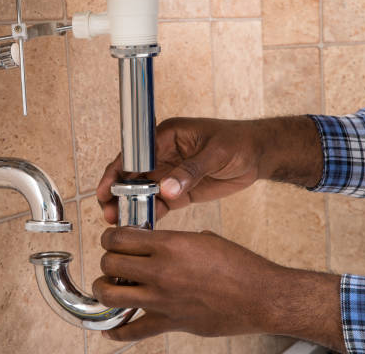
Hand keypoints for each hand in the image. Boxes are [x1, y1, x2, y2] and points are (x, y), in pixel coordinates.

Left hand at [93, 227, 343, 351]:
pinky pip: (133, 331)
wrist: (261, 296)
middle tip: (112, 260)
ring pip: (110, 295)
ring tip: (108, 286)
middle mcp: (160, 271)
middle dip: (106, 260)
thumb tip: (154, 245)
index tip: (112, 239)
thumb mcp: (202, 240)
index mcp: (169, 244)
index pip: (119, 238)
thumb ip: (173, 241)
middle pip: (109, 263)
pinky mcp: (169, 322)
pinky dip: (117, 332)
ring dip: (103, 289)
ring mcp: (162, 299)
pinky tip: (110, 328)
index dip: (110, 237)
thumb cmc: (238, 265)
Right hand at [97, 117, 321, 223]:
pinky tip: (143, 227)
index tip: (105, 190)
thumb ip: (190, 171)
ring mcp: (170, 174)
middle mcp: (162, 155)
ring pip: (142, 192)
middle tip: (109, 214)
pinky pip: (159, 203)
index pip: (133, 154)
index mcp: (166, 136)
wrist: (259, 155)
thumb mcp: (216, 153)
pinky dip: (150, 214)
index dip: (115, 172)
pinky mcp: (180, 191)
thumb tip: (166, 189)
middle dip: (118, 194)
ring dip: (131, 207)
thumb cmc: (239, 142)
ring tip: (122, 225)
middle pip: (132, 175)